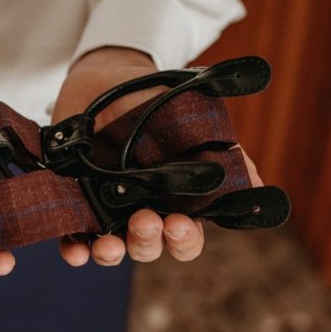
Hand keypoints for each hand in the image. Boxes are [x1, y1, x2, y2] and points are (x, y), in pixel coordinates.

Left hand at [51, 47, 262, 267]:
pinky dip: (74, 249)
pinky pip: (72, 236)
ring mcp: (106, 209)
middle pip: (148, 246)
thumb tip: (258, 186)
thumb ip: (225, 152)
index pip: (184, 238)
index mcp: (173, 201)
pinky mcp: (74, 201)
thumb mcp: (194, 120)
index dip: (184, 239)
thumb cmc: (156, 104)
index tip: (179, 224)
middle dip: (148, 241)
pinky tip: (75, 251)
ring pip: (112, 247)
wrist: (107, 78)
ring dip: (111, 252)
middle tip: (145, 220)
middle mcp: (141, 211)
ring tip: (109, 243)